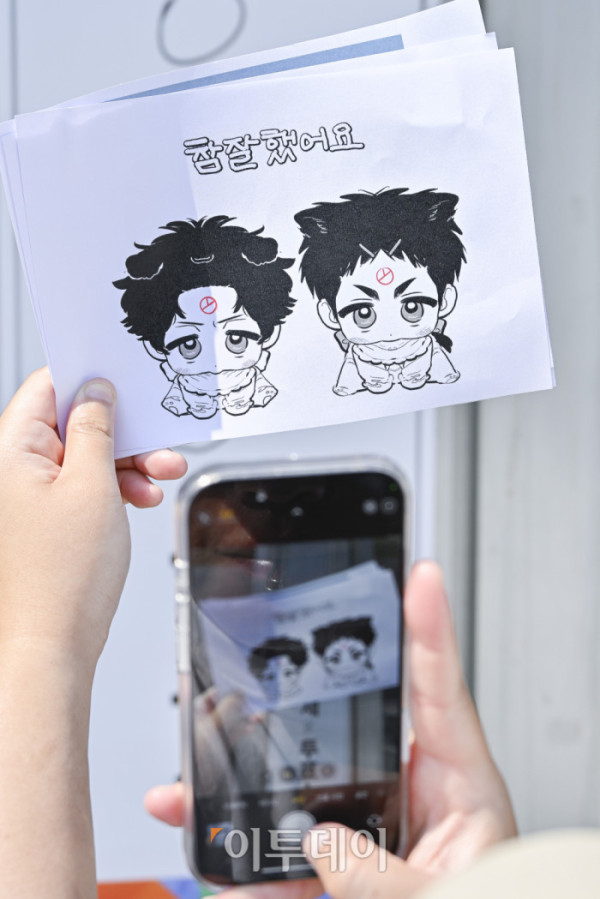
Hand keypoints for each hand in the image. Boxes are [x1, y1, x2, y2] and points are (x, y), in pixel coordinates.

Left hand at [0, 368, 186, 668]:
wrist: (51, 646)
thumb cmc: (61, 578)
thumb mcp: (93, 486)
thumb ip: (97, 429)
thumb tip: (97, 394)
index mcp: (10, 449)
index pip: (48, 386)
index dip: (90, 379)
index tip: (126, 382)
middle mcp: (11, 468)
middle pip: (72, 422)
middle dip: (122, 430)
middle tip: (158, 440)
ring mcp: (26, 493)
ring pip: (83, 454)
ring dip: (125, 461)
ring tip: (160, 476)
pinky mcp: (43, 516)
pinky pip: (82, 484)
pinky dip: (114, 486)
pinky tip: (140, 498)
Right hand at [146, 562, 515, 898]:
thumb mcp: (449, 893)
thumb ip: (390, 876)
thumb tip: (323, 844)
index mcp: (460, 785)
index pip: (440, 690)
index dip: (429, 626)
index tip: (420, 575)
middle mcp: (413, 791)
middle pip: (346, 729)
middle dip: (287, 709)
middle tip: (245, 681)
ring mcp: (374, 823)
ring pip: (301, 790)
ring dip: (244, 788)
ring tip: (196, 781)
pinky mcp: (345, 864)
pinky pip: (289, 855)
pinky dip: (248, 859)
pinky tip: (217, 858)